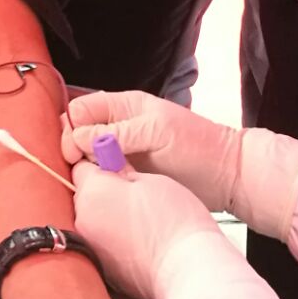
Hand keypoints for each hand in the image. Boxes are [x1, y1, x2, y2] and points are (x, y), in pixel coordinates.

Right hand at [61, 88, 242, 211]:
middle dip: (72, 150)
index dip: (71, 129)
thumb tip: (80, 138)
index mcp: (123, 107)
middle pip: (78, 134)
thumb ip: (119, 133)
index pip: (80, 110)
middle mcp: (117, 128)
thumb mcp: (158, 131)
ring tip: (91, 182)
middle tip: (81, 170)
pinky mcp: (127, 176)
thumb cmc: (197, 145)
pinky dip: (96, 182)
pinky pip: (101, 176)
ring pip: (86, 157)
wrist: (226, 175)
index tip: (74, 152)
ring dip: (83, 169)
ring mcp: (121, 153)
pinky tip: (99, 191)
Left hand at [74, 165, 292, 298]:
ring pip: (93, 219)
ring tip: (141, 218)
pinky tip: (139, 238)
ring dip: (108, 214)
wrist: (187, 270)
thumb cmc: (175, 220)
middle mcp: (82, 220)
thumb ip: (121, 171)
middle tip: (135, 192)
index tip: (118, 165)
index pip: (82, 166)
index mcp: (92, 192)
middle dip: (103, 190)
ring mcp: (91, 246)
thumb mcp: (150, 180)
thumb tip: (110, 167)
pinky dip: (114, 237)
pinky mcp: (102, 267)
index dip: (101, 163)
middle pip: (85, 194)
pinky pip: (102, 242)